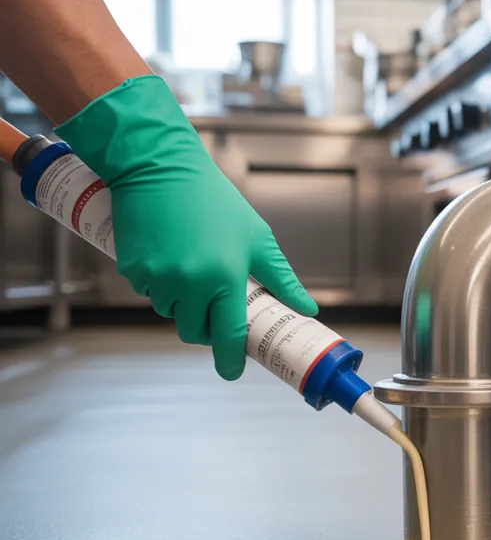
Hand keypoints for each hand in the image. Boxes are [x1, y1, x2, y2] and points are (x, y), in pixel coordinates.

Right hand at [57, 75, 317, 379]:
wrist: (160, 167)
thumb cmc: (215, 202)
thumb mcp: (257, 238)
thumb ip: (281, 279)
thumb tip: (307, 308)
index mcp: (225, 277)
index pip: (229, 334)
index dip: (231, 360)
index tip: (233, 372)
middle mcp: (190, 283)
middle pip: (194, 332)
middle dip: (205, 329)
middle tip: (215, 309)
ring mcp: (158, 277)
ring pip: (170, 312)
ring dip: (182, 304)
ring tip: (193, 269)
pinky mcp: (133, 268)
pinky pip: (149, 291)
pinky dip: (159, 284)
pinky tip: (169, 256)